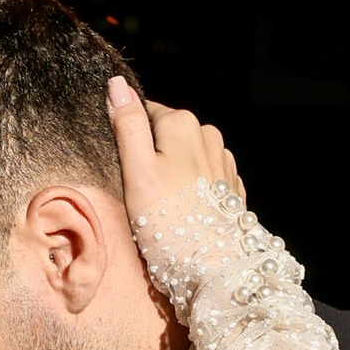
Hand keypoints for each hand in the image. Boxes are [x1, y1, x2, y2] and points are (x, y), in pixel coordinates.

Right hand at [109, 76, 243, 242]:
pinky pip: (203, 178)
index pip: (145, 113)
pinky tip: (184, 211)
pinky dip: (192, 189)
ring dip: (173, 173)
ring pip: (186, 156)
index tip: (126, 168)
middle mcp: (209, 135)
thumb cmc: (167, 220)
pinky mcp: (232, 188)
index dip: (130, 140)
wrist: (212, 266)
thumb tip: (117, 83)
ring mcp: (224, 161)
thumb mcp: (136, 170)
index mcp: (183, 123)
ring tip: (164, 205)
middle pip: (166, 135)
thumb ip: (127, 124)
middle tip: (143, 193)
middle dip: (153, 157)